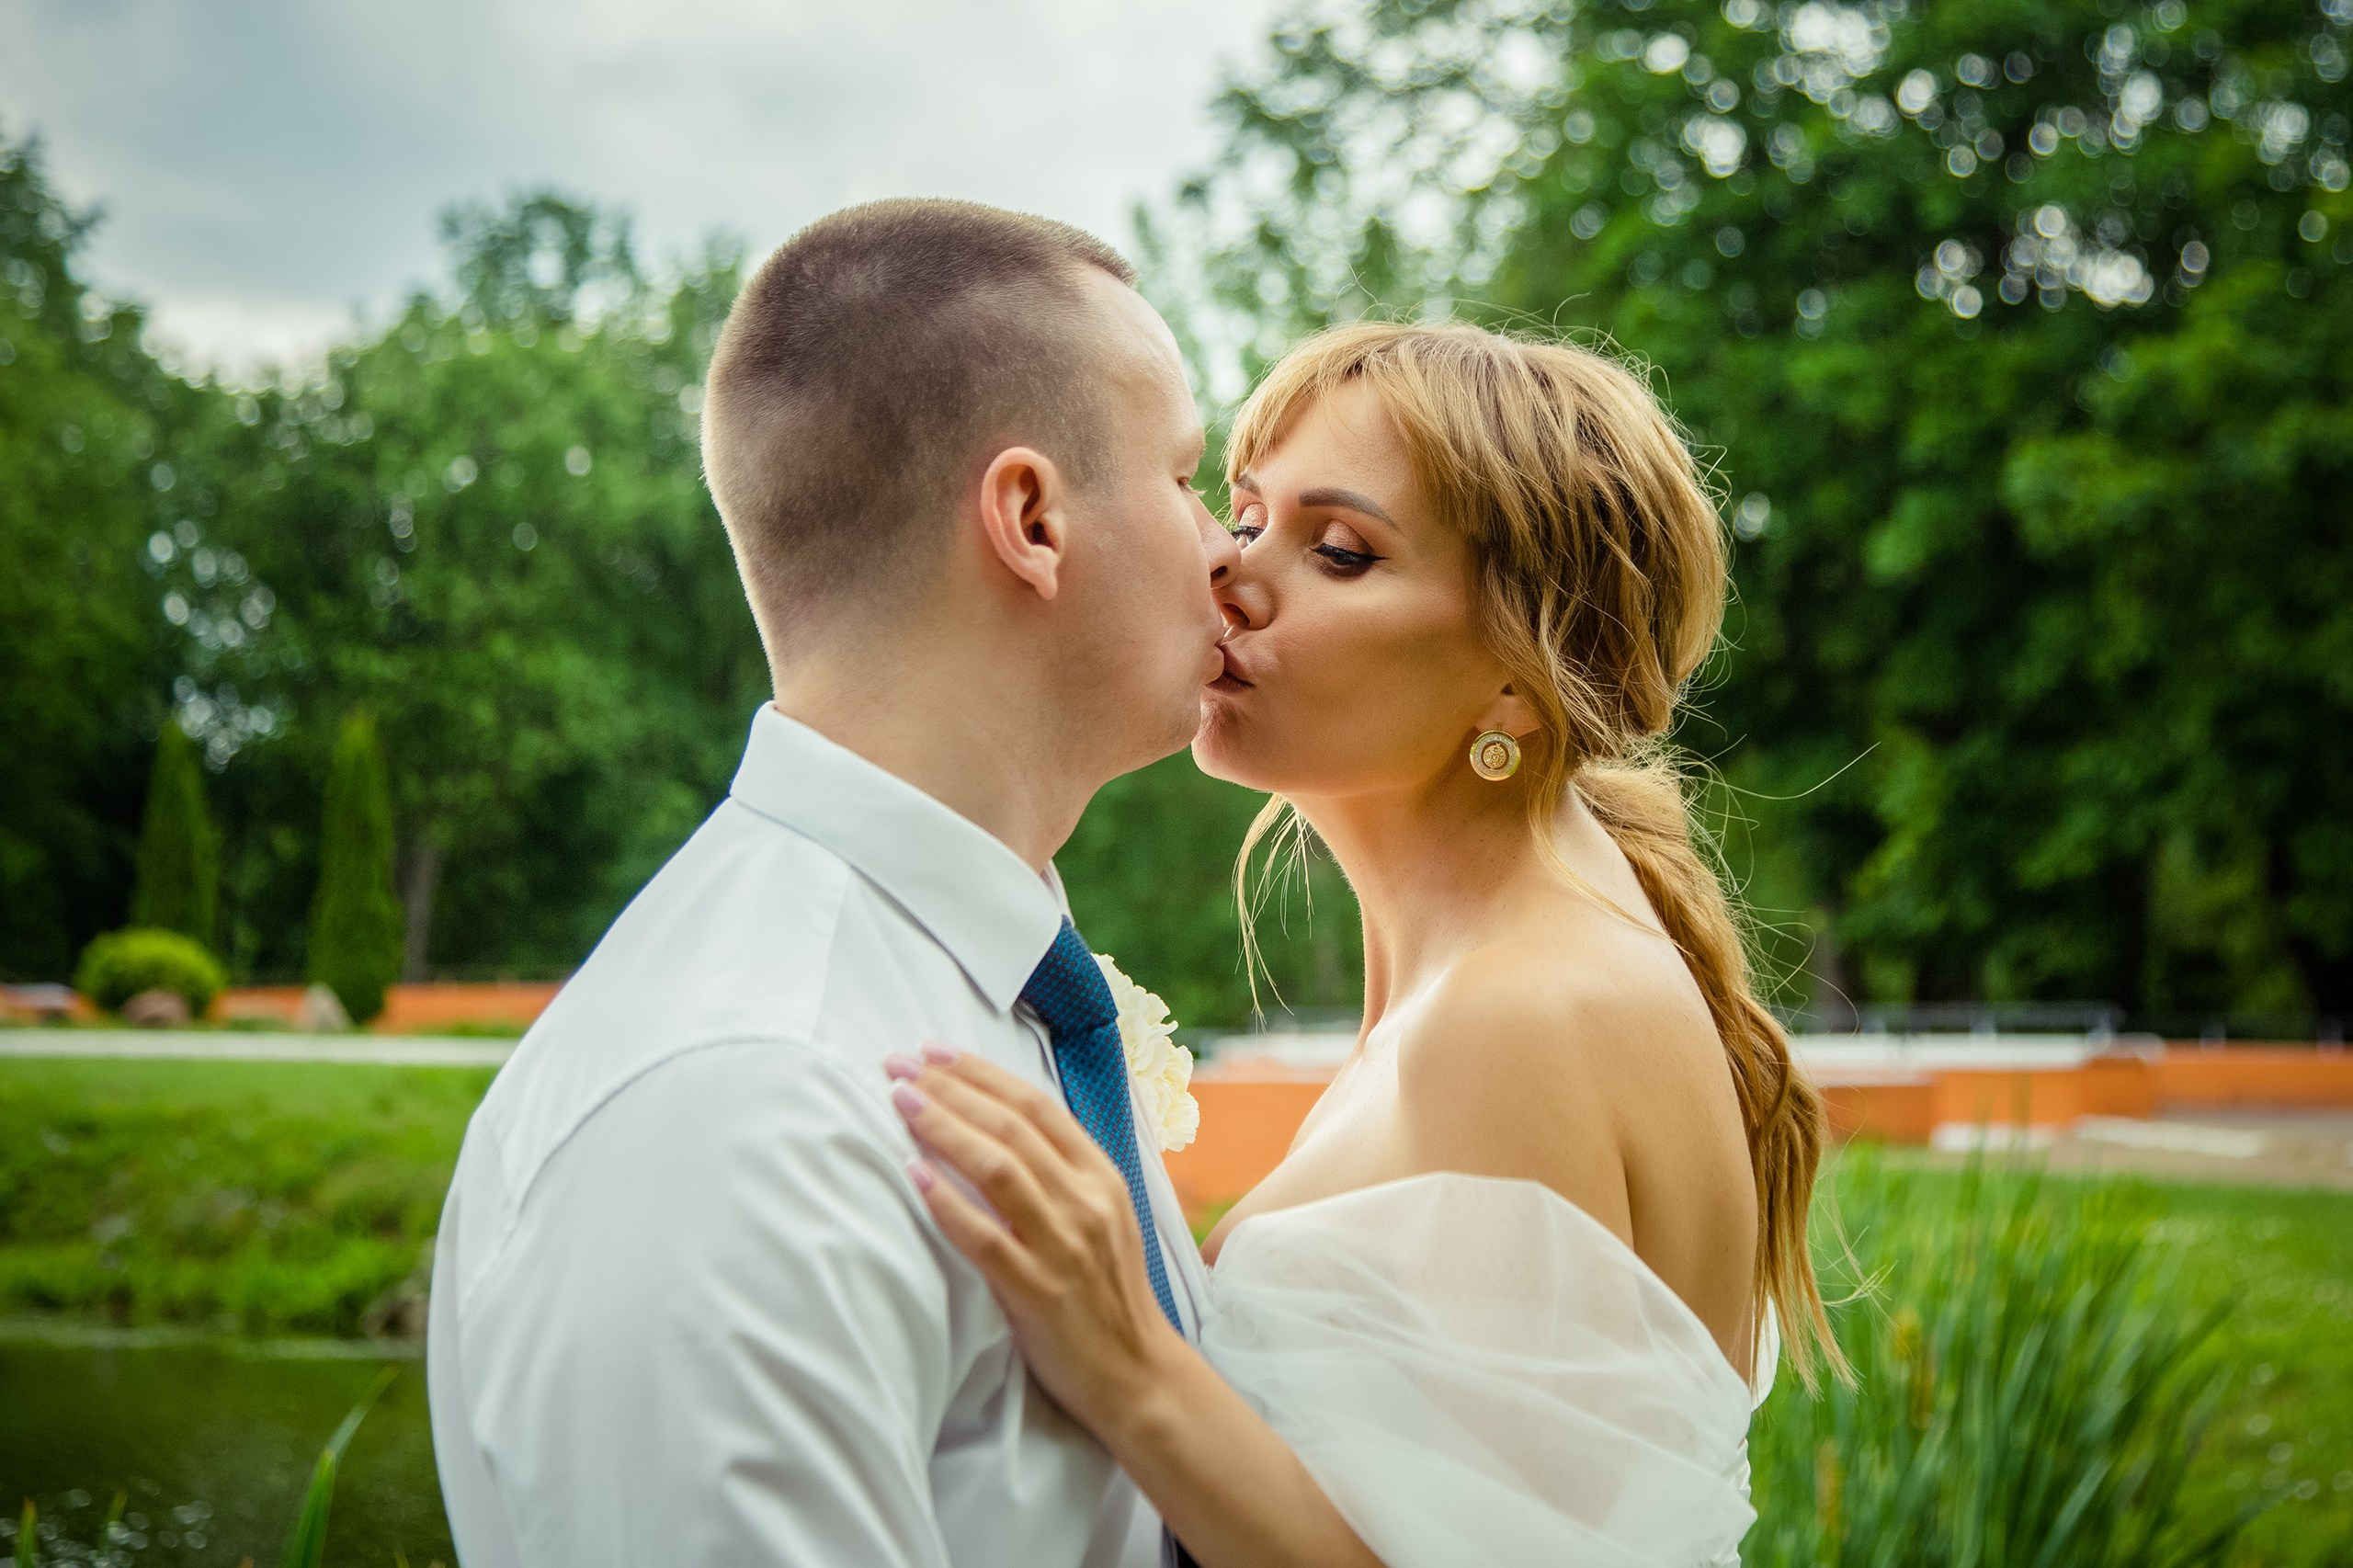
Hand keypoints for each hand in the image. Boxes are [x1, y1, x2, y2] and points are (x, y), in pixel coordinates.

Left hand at [886, 1044, 1184, 1440]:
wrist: (1139, 1375)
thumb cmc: (1109, 1295)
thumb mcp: (1104, 1218)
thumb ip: (1063, 1175)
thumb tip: (999, 1128)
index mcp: (1102, 1177)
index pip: (1037, 1107)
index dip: (982, 1074)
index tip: (934, 1054)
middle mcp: (1086, 1201)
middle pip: (1011, 1126)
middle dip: (951, 1089)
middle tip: (898, 1067)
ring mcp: (1064, 1245)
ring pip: (998, 1168)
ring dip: (943, 1128)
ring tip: (899, 1104)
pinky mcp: (1039, 1291)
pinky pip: (985, 1238)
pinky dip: (947, 1203)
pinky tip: (913, 1175)